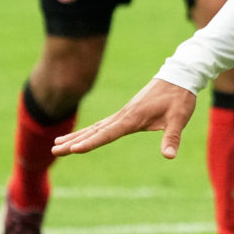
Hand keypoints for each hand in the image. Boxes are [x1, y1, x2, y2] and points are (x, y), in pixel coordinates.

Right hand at [52, 78, 196, 159]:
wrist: (179, 77)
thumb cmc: (179, 98)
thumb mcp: (179, 118)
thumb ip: (172, 137)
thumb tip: (169, 156)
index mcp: (133, 118)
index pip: (108, 133)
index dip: (91, 143)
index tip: (73, 150)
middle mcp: (124, 115)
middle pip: (95, 130)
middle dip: (74, 141)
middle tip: (54, 150)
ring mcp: (124, 113)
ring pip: (96, 126)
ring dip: (77, 135)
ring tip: (57, 144)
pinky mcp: (127, 112)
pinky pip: (103, 123)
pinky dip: (90, 130)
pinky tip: (82, 135)